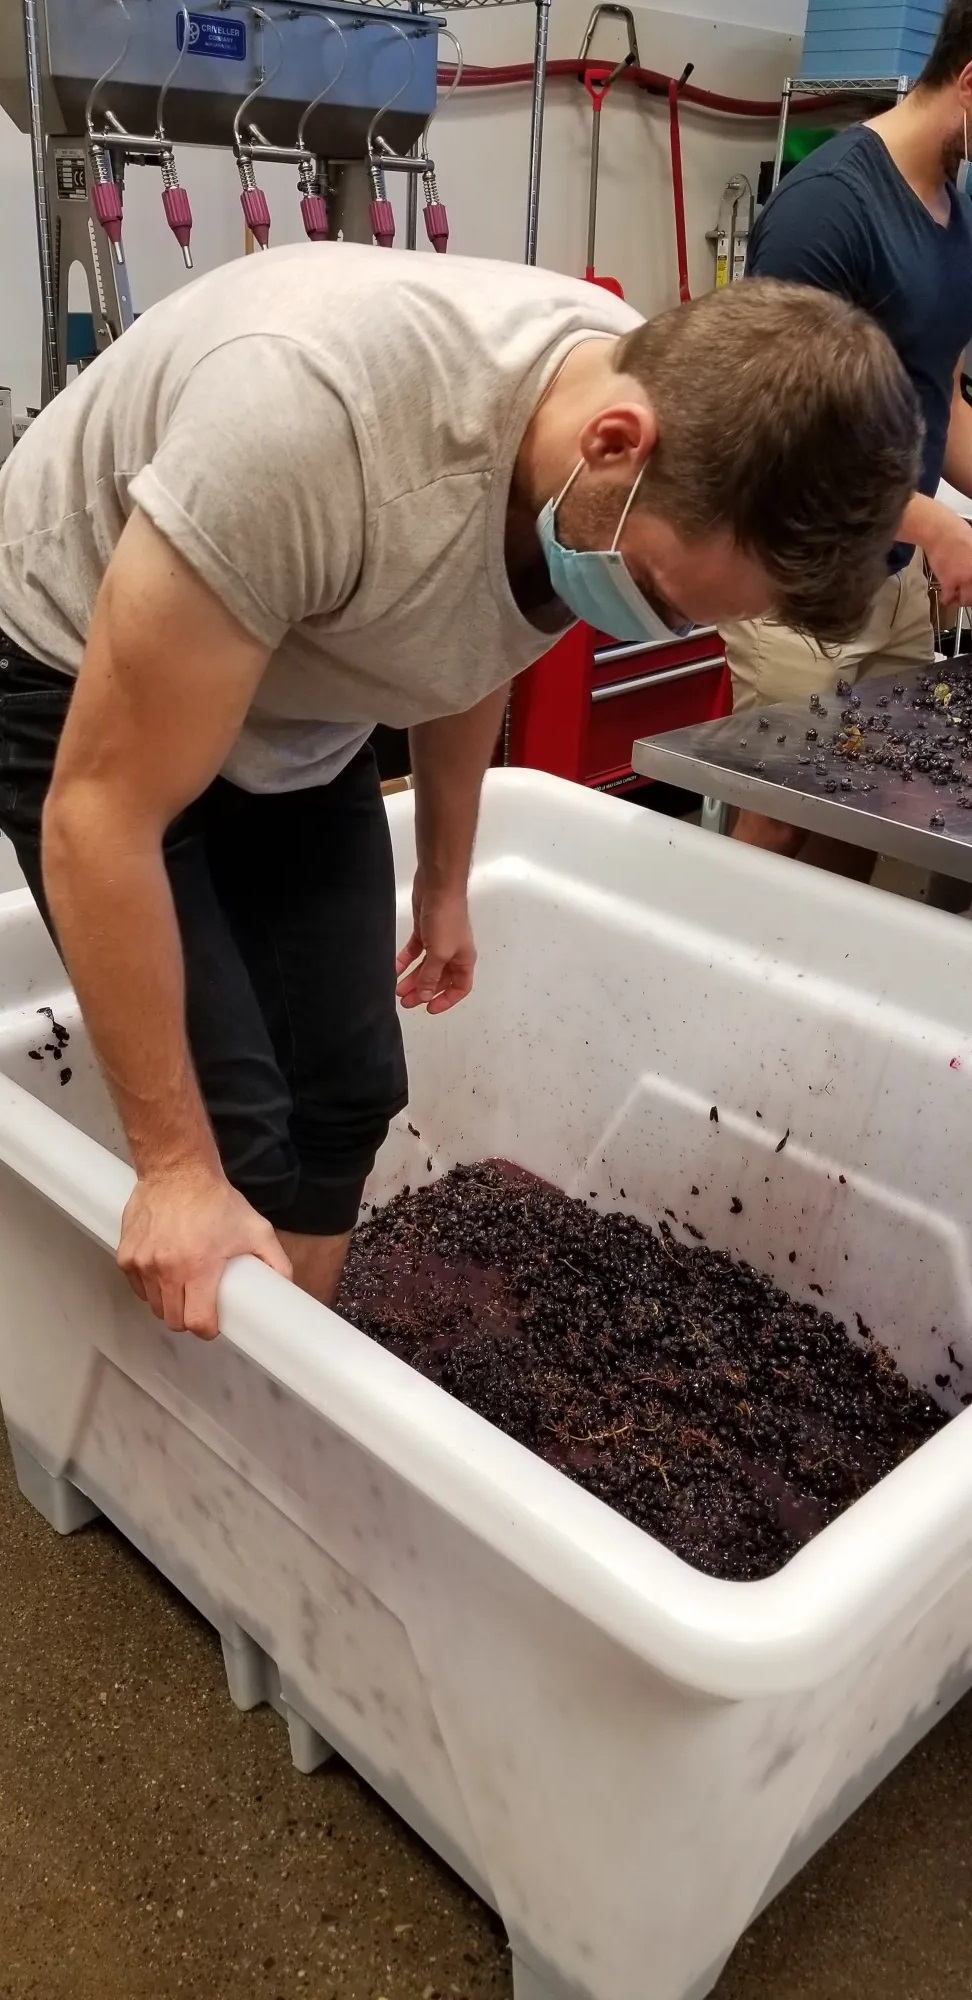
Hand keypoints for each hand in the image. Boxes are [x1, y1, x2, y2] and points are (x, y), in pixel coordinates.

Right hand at [117, 1165, 292, 1338]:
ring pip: (153, 1305)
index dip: (207, 1328)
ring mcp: (142, 1262)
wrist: (177, 1170)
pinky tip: (164, 1272)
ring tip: (183, 1285)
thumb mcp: (256, 1229)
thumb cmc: (215, 1200)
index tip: (213, 1322)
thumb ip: (277, 1262)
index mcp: (198, 1266)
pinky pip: (137, 1287)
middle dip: (188, 1318)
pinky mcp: (126, 1254)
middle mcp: (166, 1268)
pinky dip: (150, 1287)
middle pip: (173, 1319)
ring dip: (168, 1303)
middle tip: (199, 1304)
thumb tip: (288, 1289)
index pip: (196, 1321)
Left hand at [396, 873, 476, 1013]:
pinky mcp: (424, 931)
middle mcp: (453, 953)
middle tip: (405, 1002)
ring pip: (425, 967)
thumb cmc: (446, 921)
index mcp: (464, 960)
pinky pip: (415, 952)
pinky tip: (394, 969)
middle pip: (439, 979)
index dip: (446, 1000)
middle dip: (423, 992)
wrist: (439, 887)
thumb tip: (424, 996)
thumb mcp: (440, 953)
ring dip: (412, 979)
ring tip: (396, 989)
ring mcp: (438, 942)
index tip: (428, 1009)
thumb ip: (431, 976)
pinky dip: (405, 961)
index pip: (460, 987)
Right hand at [920, 506, 971, 606]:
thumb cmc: (956, 532)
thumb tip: (969, 566)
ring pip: (966, 599)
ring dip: (960, 600)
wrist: (940, 531)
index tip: (970, 587)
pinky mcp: (950, 581)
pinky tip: (945, 596)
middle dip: (969, 596)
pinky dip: (946, 599)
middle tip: (965, 595)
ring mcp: (965, 578)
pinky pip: (948, 598)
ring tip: (956, 597)